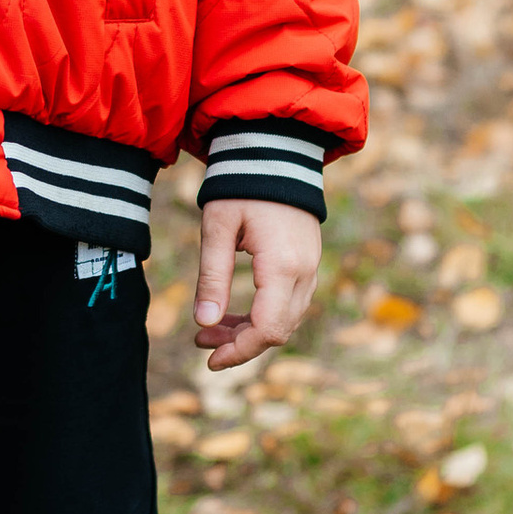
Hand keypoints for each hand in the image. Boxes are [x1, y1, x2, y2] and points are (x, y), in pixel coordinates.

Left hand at [193, 196, 320, 370]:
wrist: (275, 153)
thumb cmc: (240, 187)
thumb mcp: (217, 229)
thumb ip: (212, 277)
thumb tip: (203, 324)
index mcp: (282, 266)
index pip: (267, 329)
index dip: (239, 352)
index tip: (209, 360)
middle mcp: (304, 272)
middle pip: (278, 331)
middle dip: (240, 345)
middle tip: (201, 344)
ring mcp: (311, 268)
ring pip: (285, 320)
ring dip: (249, 331)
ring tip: (210, 330)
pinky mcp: (307, 263)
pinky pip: (289, 304)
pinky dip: (263, 315)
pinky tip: (233, 314)